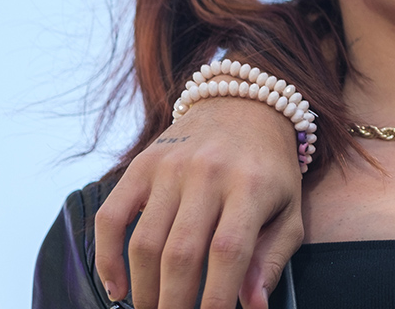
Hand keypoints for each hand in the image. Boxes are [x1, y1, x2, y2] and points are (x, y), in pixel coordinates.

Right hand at [94, 97, 303, 308]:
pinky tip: (117, 289)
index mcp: (251, 185)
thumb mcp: (288, 209)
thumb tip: (254, 305)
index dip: (217, 297)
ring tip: (152, 308)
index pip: (229, 252)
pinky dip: (106, 259)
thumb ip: (272, 257)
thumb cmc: (270, 170)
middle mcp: (208, 172)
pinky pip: (110, 218)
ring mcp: (171, 166)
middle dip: (174, 303)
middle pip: (181, 254)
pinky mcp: (141, 164)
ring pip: (144, 243)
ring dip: (144, 290)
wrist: (245, 106)